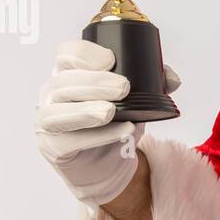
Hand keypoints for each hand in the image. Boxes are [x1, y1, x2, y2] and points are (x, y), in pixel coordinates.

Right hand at [36, 39, 180, 208]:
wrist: (107, 165)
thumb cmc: (113, 125)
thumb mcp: (134, 101)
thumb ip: (152, 85)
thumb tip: (172, 78)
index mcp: (68, 74)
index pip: (66, 54)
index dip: (85, 54)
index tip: (111, 59)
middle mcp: (52, 95)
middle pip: (63, 82)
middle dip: (94, 83)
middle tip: (124, 87)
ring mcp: (48, 122)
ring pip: (58, 112)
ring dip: (87, 110)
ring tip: (111, 111)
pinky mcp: (54, 148)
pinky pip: (70, 141)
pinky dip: (96, 136)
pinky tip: (119, 131)